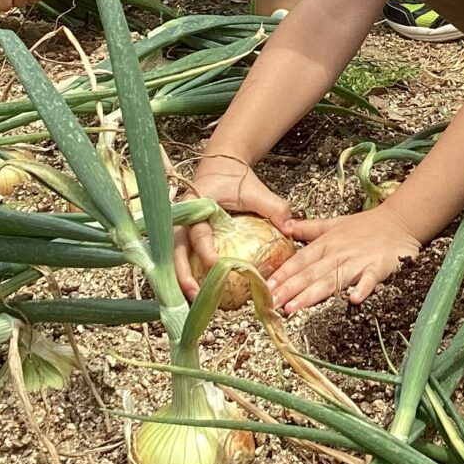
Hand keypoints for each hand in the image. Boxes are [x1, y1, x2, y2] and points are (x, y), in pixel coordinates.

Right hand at [173, 158, 292, 301]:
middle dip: (182, 275)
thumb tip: (289, 229)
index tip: (215, 265)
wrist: (221, 163)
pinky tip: (194, 292)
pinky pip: (180, 257)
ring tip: (192, 301)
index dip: (204, 250)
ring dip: (180, 279)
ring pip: (173, 257)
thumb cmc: (235, 176)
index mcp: (196, 204)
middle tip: (195, 295)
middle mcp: (182, 218)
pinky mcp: (184, 235)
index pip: (197, 231)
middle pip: (175, 250)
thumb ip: (272, 207)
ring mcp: (180, 227)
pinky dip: (185, 274)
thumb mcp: (254, 189)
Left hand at [266, 207, 420, 313]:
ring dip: (313, 293)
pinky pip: (369, 279)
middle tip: (272, 304)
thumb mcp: (334, 223)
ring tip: (295, 307)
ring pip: (332, 279)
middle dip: (290, 289)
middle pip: (311, 273)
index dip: (283, 274)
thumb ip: (308, 228)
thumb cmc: (365, 226)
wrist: (399, 221)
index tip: (265, 287)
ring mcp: (358, 261)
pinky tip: (353, 299)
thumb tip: (284, 226)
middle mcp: (339, 253)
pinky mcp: (378, 267)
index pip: (300, 260)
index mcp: (327, 243)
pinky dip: (362, 288)